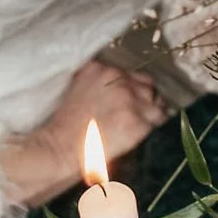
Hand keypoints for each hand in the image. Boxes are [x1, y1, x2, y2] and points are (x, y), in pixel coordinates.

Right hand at [0, 58, 167, 207]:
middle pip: (146, 84)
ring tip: (141, 127)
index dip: (131, 89)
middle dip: (144, 98)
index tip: (128, 102)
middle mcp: (116, 78)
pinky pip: (159, 121)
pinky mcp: (138, 120)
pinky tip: (144, 136)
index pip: (128, 73)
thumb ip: (96, 84)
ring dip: (151, 114)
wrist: (59, 149)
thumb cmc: (63, 128)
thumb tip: (114, 93)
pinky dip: (154, 128)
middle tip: (137, 115)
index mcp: (98, 68)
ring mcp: (129, 99)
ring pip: (156, 102)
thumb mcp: (76, 91)